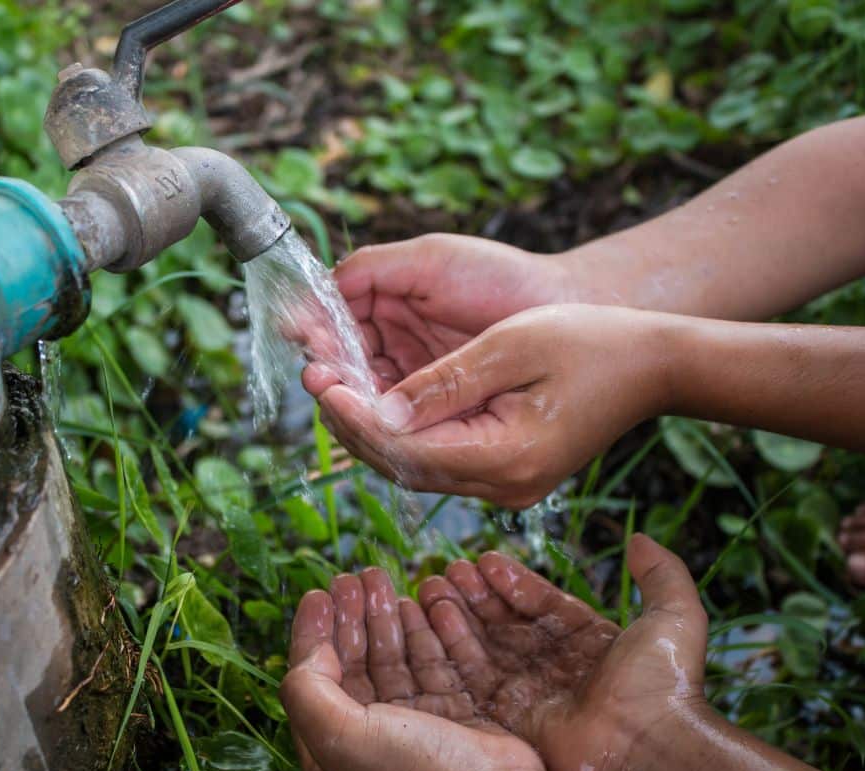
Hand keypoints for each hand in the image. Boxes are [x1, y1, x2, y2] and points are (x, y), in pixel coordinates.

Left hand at [279, 568, 551, 770]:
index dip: (313, 633)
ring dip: (387, 617)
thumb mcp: (339, 736)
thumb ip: (308, 690)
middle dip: (353, 616)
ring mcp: (418, 727)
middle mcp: (374, 737)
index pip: (314, 679)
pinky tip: (419, 604)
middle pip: (356, 662)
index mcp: (336, 747)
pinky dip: (427, 631)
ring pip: (396, 658)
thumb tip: (311, 651)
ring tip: (382, 579)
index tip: (318, 594)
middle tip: (354, 577)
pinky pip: (437, 663)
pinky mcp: (458, 718)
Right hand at [302, 234, 570, 394]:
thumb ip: (370, 269)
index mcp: (383, 301)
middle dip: (326, 367)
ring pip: (363, 392)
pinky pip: (396, 417)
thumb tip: (311, 295)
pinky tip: (369, 417)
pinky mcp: (434, 407)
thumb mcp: (428, 259)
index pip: (333, 319)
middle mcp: (391, 341)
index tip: (302, 335)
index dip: (315, 328)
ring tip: (336, 396)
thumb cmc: (498, 275)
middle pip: (341, 361)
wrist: (563, 310)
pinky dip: (378, 418)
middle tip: (318, 375)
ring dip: (346, 396)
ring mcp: (412, 375)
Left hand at [310, 304, 671, 506]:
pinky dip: (401, 433)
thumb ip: (446, 382)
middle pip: (404, 466)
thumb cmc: (591, 343)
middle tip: (314, 379)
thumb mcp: (512, 347)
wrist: (652, 366)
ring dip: (370, 430)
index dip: (355, 418)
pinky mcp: (506, 474)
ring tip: (333, 387)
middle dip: (352, 425)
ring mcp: (506, 486)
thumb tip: (382, 408)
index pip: (406, 449)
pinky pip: (437, 459)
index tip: (320, 381)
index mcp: (507, 457)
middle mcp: (503, 485)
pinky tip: (377, 402)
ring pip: (415, 467)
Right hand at [418, 534, 708, 770]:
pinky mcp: (509, 715)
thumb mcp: (675, 615)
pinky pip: (472, 675)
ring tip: (432, 586)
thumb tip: (641, 540)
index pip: (542, 603)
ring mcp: (531, 691)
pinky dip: (452, 647)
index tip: (485, 560)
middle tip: (449, 569)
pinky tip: (435, 617)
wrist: (647, 749)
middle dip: (476, 595)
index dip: (513, 582)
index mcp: (589, 643)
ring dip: (457, 615)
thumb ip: (661, 573)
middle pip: (506, 623)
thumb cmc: (663, 685)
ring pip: (483, 645)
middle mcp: (556, 666)